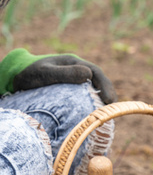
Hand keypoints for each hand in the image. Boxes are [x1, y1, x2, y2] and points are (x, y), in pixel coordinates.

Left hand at [0, 49, 115, 103]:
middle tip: (112, 107)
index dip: (105, 85)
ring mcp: (74, 78)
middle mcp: (77, 69)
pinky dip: (93, 101)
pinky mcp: (71, 88)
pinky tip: (94, 112)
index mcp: (73, 62)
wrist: (18, 76)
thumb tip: (88, 75)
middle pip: (98, 80)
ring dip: (102, 98)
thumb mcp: (46, 73)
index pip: (95, 72)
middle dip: (108, 92)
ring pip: (94, 87)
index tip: (109, 99)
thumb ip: (65, 73)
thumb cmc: (30, 74)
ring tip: (107, 111)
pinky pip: (85, 93)